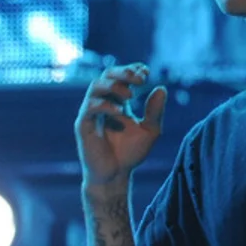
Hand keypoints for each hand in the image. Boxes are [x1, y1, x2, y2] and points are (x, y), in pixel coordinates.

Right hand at [75, 63, 168, 189]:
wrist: (116, 176)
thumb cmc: (130, 153)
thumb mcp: (150, 131)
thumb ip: (155, 111)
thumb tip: (162, 88)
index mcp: (117, 102)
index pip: (120, 77)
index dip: (132, 70)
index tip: (146, 72)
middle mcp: (102, 103)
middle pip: (107, 75)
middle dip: (124, 73)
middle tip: (140, 78)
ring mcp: (91, 113)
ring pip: (95, 86)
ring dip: (114, 86)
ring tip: (131, 94)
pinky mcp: (83, 125)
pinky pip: (90, 107)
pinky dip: (105, 105)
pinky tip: (121, 112)